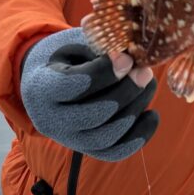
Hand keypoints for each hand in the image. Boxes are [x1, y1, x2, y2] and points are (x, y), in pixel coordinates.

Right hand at [20, 28, 158, 161]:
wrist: (49, 80)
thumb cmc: (67, 56)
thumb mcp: (77, 43)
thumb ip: (102, 48)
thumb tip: (132, 58)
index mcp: (41, 87)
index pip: (73, 85)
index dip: (104, 73)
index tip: (127, 59)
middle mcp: (49, 120)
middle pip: (93, 115)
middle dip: (125, 92)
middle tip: (145, 71)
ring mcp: (68, 139)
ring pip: (106, 136)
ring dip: (134, 111)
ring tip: (149, 85)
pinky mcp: (86, 149)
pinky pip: (115, 152)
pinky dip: (139, 136)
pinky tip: (152, 114)